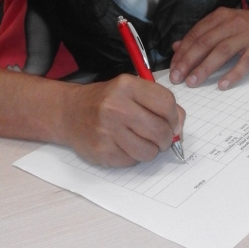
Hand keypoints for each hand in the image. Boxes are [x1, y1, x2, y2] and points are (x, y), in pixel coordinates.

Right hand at [63, 74, 184, 167]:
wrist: (69, 112)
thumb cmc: (106, 100)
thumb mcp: (130, 90)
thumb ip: (157, 102)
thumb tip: (179, 126)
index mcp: (127, 86)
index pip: (166, 103)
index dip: (174, 116)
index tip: (171, 122)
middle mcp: (116, 106)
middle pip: (159, 130)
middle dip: (166, 138)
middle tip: (160, 137)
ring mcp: (107, 130)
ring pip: (148, 151)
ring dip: (151, 150)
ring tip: (141, 141)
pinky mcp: (102, 151)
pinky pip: (132, 161)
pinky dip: (134, 157)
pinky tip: (124, 145)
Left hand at [169, 6, 248, 90]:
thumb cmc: (247, 27)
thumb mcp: (223, 25)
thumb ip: (201, 35)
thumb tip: (176, 47)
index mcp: (220, 17)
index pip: (196, 34)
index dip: (182, 52)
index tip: (173, 68)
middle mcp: (232, 23)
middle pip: (206, 42)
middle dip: (189, 61)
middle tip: (178, 77)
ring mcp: (246, 35)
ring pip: (222, 51)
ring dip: (205, 68)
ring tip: (193, 82)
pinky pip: (245, 62)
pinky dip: (233, 74)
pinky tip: (222, 85)